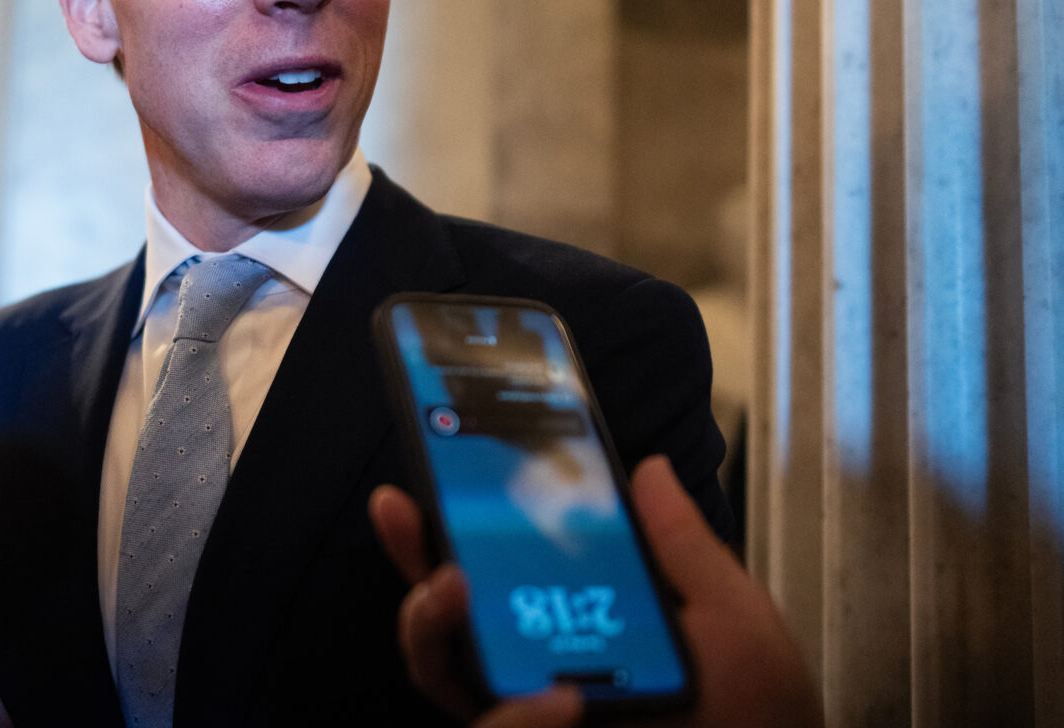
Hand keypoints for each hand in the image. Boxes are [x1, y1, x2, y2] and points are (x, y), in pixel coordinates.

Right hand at [368, 456, 823, 727]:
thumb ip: (683, 546)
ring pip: (439, 667)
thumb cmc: (758, 717)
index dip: (456, 515)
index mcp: (579, 617)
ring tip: (455, 590)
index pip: (502, 561)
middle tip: (402, 507)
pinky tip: (557, 701)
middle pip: (446, 607)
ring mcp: (528, 709)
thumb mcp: (730, 616)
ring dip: (429, 624)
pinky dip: (509, 717)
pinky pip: (488, 726)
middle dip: (410, 551)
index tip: (432, 461)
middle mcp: (539, 664)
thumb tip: (647, 468)